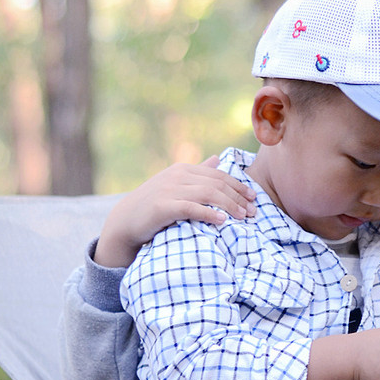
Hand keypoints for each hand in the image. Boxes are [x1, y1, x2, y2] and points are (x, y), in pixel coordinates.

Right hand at [95, 156, 256, 267]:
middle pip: (217, 184)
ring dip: (229, 206)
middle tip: (253, 212)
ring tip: (242, 217)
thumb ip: (198, 172)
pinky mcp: (163, 206)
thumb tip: (217, 159)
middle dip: (238, 198)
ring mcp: (169, 189)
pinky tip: (222, 220)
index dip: (239, 186)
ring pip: (208, 194)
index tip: (253, 198)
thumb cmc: (155, 204)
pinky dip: (209, 213)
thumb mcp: (177, 184)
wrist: (126, 220)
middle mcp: (178, 176)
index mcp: (184, 169)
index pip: (219, 175)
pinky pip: (191, 208)